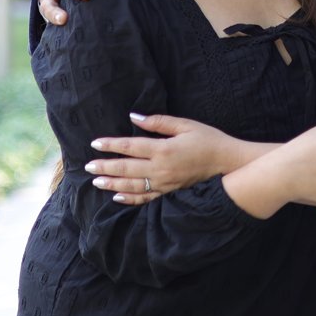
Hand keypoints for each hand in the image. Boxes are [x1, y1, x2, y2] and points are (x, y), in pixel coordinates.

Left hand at [85, 114, 256, 205]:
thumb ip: (158, 122)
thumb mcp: (185, 125)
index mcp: (163, 149)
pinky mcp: (170, 192)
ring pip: (132, 185)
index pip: (130, 146)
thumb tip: (134, 117)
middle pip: (127, 168)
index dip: (111, 145)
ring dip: (112, 183)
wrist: (227, 163)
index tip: (95, 143)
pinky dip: (130, 199)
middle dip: (105, 166)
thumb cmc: (208, 139)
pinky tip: (117, 196)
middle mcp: (161, 169)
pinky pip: (146, 198)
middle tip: (88, 165)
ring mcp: (165, 183)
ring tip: (96, 181)